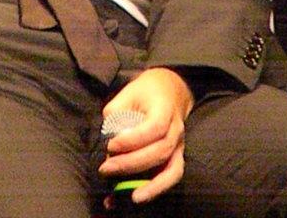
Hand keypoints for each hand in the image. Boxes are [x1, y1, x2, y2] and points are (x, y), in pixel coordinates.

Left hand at [98, 67, 194, 204]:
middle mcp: (176, 129)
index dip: (132, 140)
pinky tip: (139, 196)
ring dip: (150, 184)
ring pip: (171, 169)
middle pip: (160, 151)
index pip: (154, 127)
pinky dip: (158, 189)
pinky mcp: (177, 157)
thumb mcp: (127, 93)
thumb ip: (116, 114)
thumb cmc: (146, 91)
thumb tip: (108, 138)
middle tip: (106, 169)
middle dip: (131, 163)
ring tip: (129, 196)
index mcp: (165, 108)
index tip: (111, 145)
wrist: (170, 90)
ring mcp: (180, 145)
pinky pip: (172, 176)